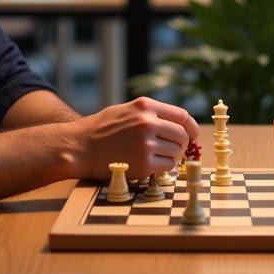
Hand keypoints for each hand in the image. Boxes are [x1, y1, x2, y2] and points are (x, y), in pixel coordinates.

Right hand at [65, 97, 198, 180]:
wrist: (79, 147)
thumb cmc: (101, 129)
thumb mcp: (126, 110)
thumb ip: (149, 113)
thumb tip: (176, 123)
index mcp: (145, 106)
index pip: (181, 115)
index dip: (191, 127)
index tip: (193, 135)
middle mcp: (148, 123)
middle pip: (181, 135)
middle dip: (182, 144)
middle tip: (174, 150)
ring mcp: (146, 144)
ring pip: (176, 152)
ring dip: (172, 156)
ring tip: (157, 156)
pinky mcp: (143, 164)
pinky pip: (167, 166)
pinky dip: (164, 167)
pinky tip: (153, 165)